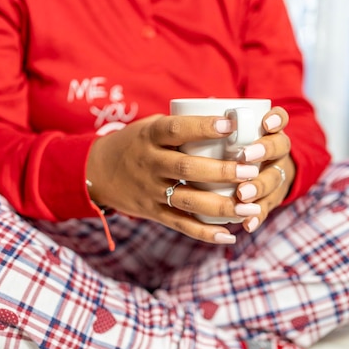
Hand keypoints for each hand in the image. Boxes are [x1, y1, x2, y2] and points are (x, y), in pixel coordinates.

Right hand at [86, 114, 260, 243]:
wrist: (98, 172)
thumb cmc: (136, 143)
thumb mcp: (151, 126)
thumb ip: (183, 125)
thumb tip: (231, 112)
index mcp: (150, 136)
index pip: (176, 129)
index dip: (203, 127)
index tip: (230, 124)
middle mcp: (150, 163)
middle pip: (187, 168)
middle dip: (222, 171)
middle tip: (251, 171)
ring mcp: (151, 190)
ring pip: (187, 200)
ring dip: (221, 206)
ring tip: (249, 207)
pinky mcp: (153, 212)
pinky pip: (180, 225)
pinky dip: (205, 233)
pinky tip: (229, 236)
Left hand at [235, 107, 294, 232]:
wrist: (263, 173)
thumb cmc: (239, 146)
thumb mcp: (236, 130)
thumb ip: (224, 118)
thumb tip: (208, 101)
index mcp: (269, 131)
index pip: (280, 119)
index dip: (276, 120)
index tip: (265, 122)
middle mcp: (277, 153)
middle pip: (278, 149)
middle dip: (263, 152)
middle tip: (246, 157)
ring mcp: (276, 177)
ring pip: (273, 180)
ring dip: (258, 187)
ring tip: (242, 194)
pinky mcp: (269, 201)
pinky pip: (266, 209)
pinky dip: (256, 218)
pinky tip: (248, 225)